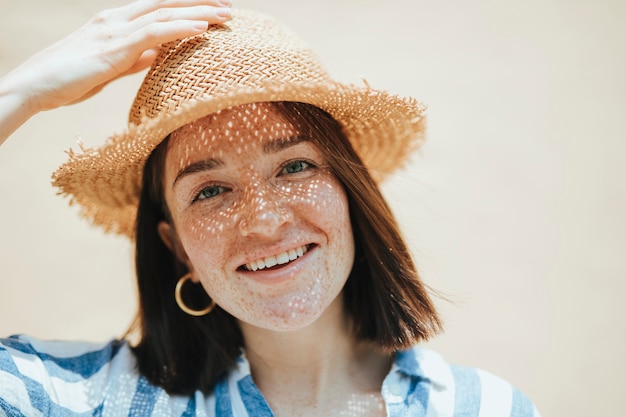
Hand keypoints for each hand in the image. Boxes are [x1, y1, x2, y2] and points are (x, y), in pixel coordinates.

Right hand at [3, 0, 230, 112]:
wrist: (35, 86)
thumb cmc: (68, 80)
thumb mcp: (107, 68)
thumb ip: (133, 59)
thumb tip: (156, 56)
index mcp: (113, 22)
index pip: (156, 8)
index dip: (185, 6)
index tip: (211, 9)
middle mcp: (115, 19)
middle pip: (165, 4)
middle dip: (199, 2)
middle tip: (228, 5)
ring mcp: (114, 30)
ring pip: (165, 14)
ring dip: (199, 12)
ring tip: (226, 14)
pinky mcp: (115, 46)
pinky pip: (155, 32)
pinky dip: (181, 28)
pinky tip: (204, 27)